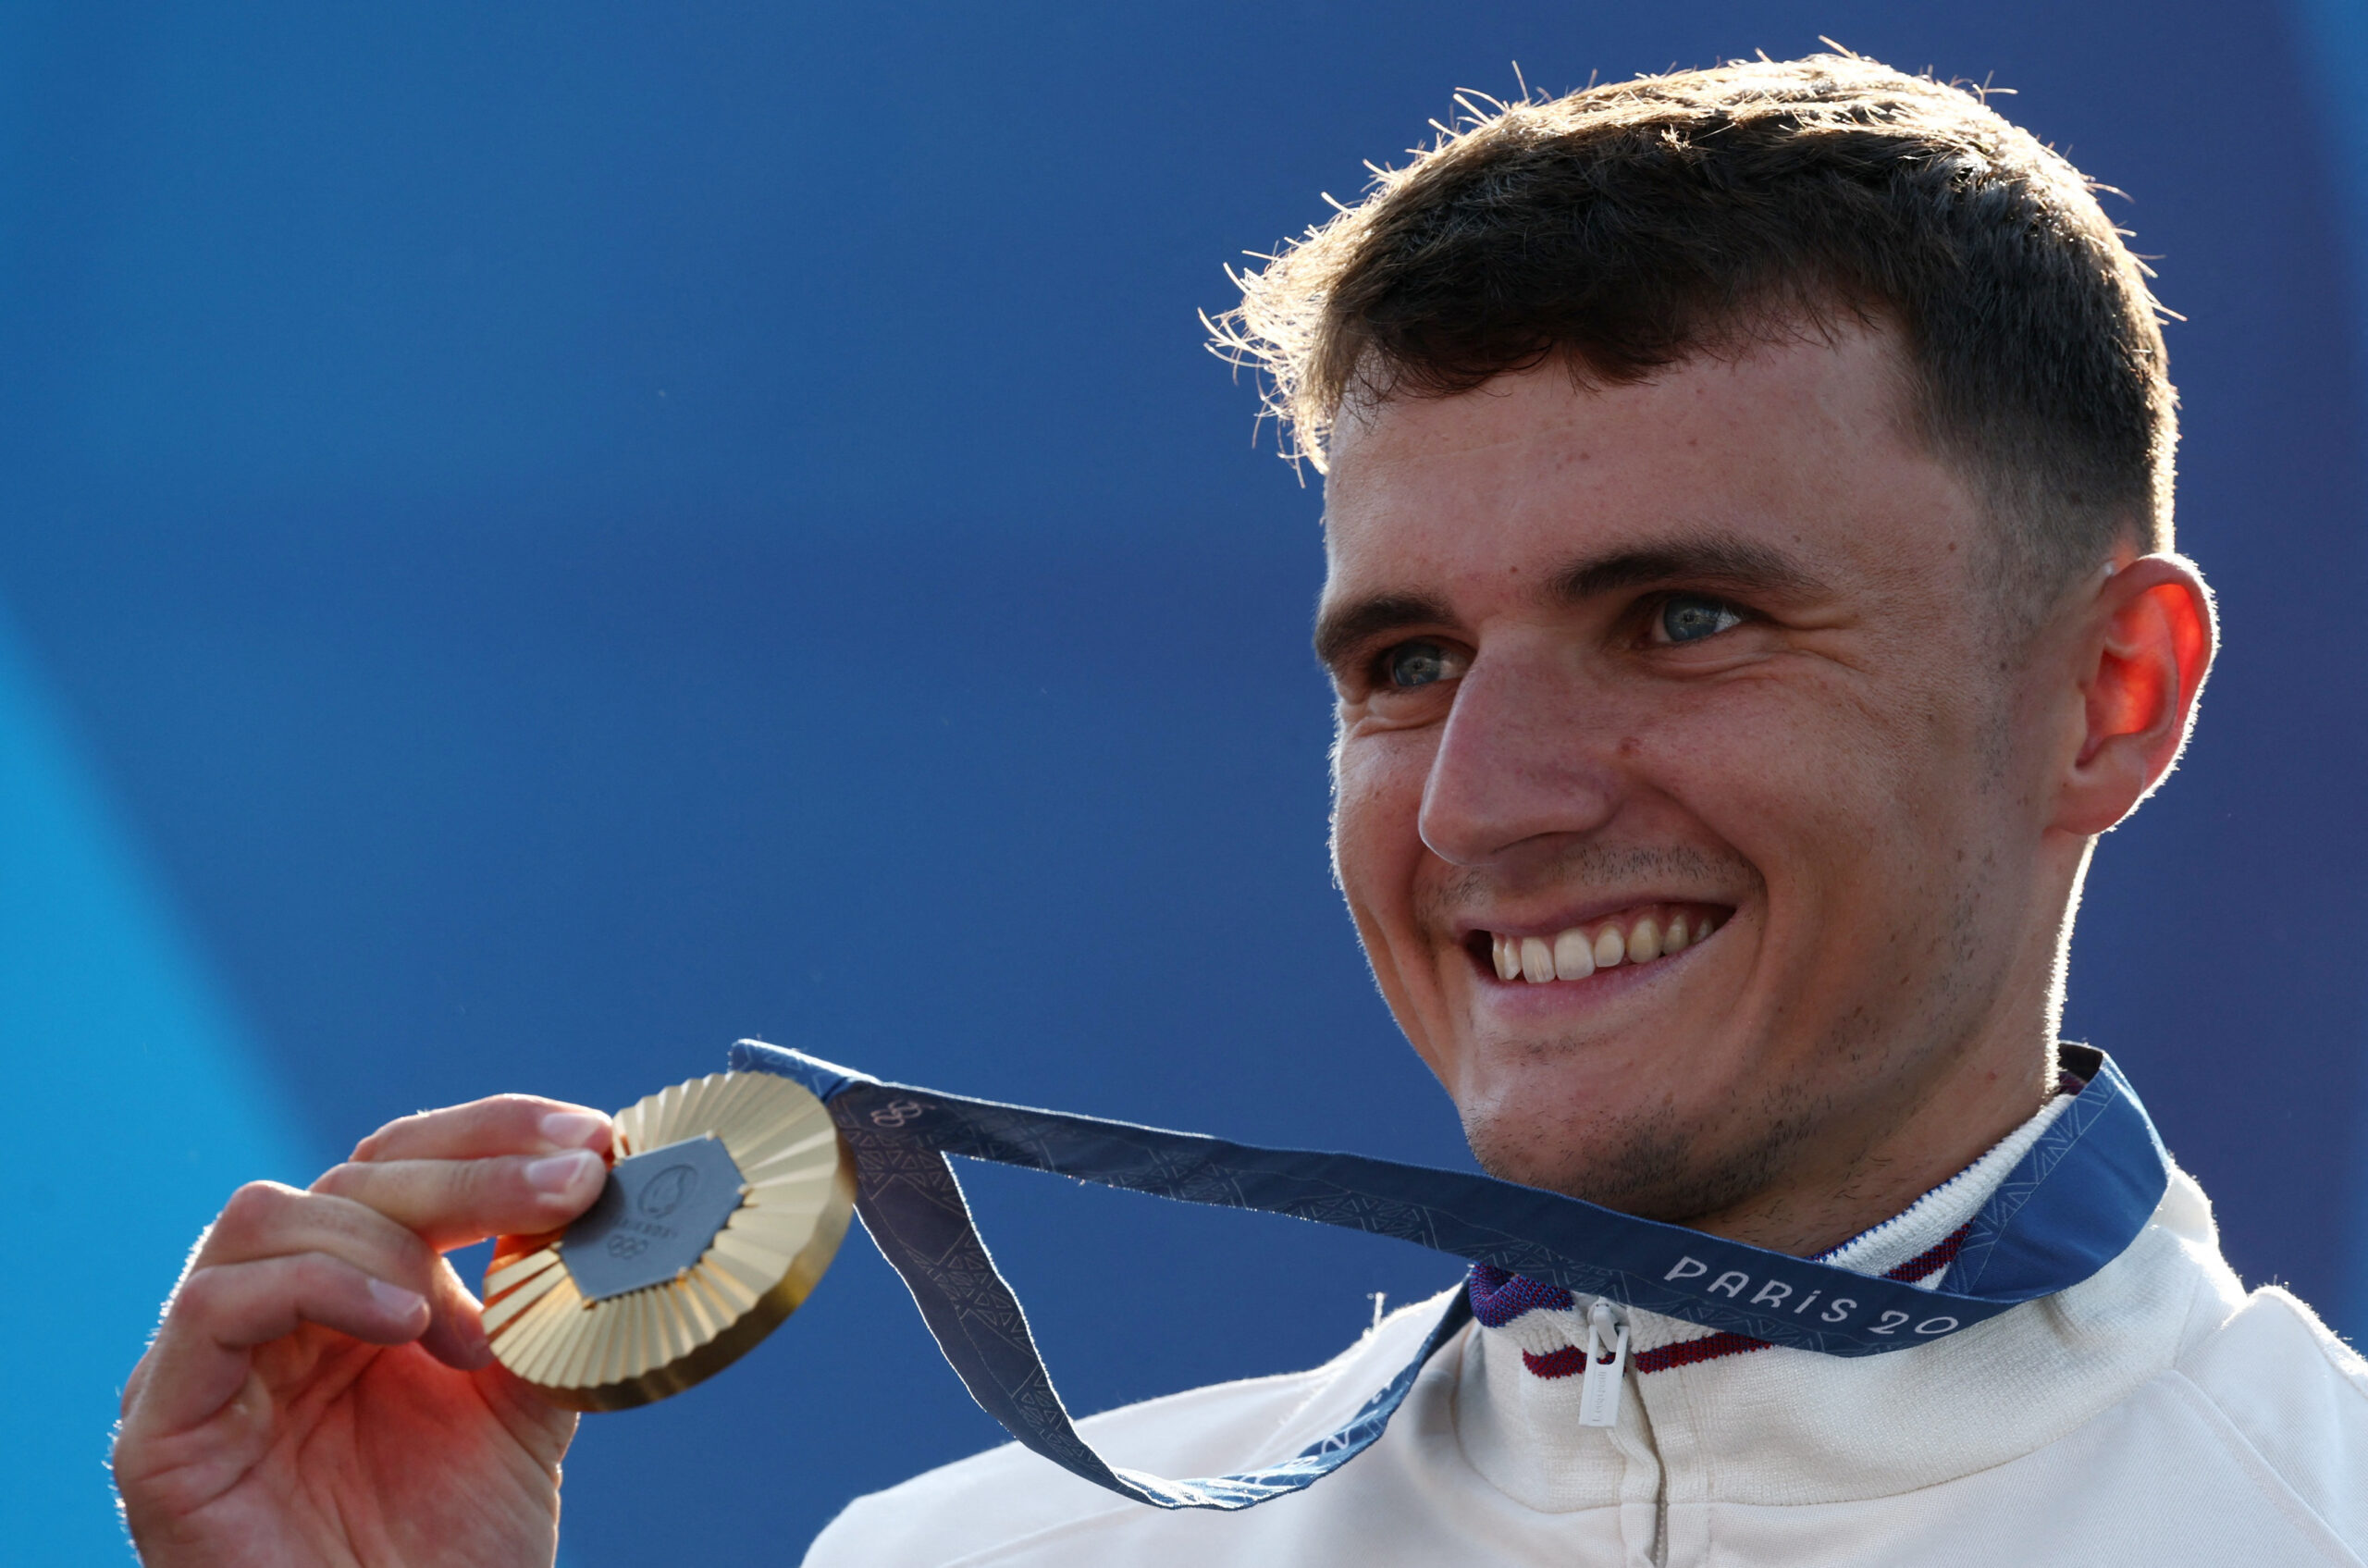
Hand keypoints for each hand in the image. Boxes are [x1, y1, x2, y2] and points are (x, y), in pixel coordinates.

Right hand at [114, 1095, 614, 1566]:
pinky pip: (213, 1304)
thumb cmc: (451, 1554)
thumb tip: (590, 1199)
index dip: (493, 1134)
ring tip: (464, 1324)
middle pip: (350, 1176)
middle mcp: (275, 1312)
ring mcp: (210, 1363)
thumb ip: (540, 1305)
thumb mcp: (523, 1405)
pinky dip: (318, 1285)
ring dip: (392, 1235)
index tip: (591, 1139)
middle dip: (474, 1169)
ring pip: (270, 1213)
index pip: (403, 1164)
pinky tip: (404, 1325)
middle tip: (573, 1182)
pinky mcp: (160, 1425)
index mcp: (354, 1294)